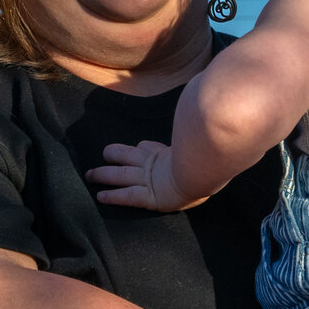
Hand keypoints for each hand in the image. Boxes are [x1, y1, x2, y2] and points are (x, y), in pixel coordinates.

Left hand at [86, 141, 208, 211]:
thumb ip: (198, 130)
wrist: (199, 170)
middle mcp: (154, 163)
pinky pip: (126, 196)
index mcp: (167, 152)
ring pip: (121, 174)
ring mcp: (148, 178)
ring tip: (90, 175)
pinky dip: (113, 196)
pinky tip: (101, 197)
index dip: (144, 147)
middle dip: (115, 155)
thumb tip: (217, 112)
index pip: (150, 148)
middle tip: (103, 154)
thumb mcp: (201, 140)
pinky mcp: (147, 196)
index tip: (139, 146)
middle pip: (130, 156)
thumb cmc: (205, 156)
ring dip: (104, 174)